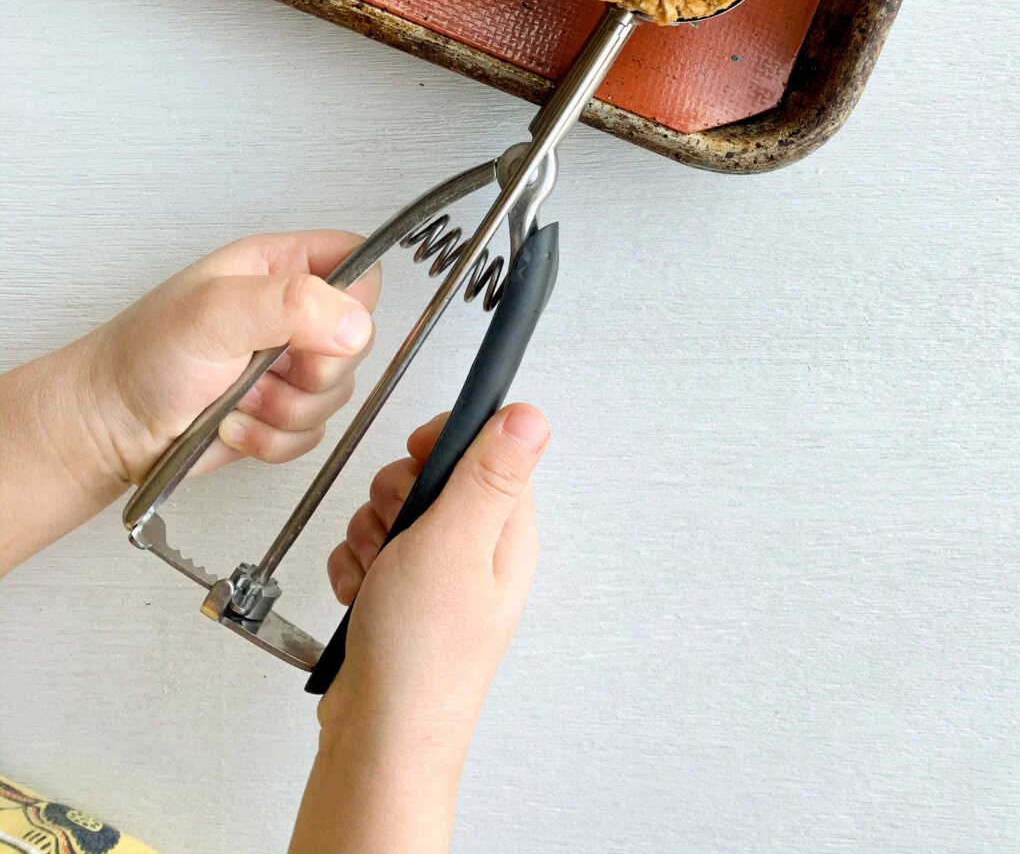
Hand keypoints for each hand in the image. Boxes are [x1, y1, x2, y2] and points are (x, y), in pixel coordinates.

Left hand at [0, 231, 378, 573]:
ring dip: (286, 410)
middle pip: (356, 338)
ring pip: (337, 392)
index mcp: (278, 266)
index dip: (353, 299)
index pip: (358, 264)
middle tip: (263, 368)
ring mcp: (286, 365)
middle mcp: (289, 312)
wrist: (108, 428)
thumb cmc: (143, 358)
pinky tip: (234, 426)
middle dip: (314, 370)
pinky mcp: (281, 412)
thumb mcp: (216, 312)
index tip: (319, 326)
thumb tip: (355, 323)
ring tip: (238, 398)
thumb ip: (292, 304)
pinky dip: (275, 439)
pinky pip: (313, 432)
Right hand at [289, 405, 549, 853]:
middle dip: (394, 497)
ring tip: (378, 575)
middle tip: (397, 534)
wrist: (379, 739)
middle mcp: (477, 548)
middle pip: (429, 475)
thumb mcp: (456, 543)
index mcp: (505, 530)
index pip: (484, 445)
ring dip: (369, 537)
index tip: (417, 462)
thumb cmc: (423, 657)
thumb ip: (488, 474)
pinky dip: (354, 569)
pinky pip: (368, 550)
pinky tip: (361, 598)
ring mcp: (438, 574)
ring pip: (391, 511)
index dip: (442, 444)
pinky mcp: (402, 594)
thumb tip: (529, 416)